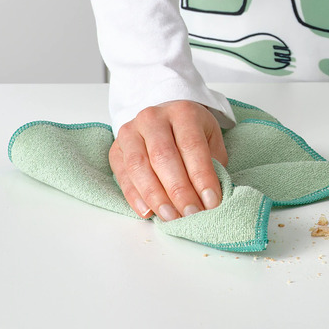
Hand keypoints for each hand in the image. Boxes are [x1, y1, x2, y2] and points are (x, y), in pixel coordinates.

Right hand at [109, 100, 227, 220]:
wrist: (166, 119)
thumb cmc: (192, 133)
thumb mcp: (210, 140)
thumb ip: (212, 164)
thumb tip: (209, 197)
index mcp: (182, 112)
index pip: (192, 146)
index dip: (202, 176)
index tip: (211, 201)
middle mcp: (153, 118)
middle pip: (164, 156)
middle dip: (179, 190)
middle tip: (191, 213)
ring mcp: (131, 131)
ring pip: (140, 166)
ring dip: (156, 197)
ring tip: (171, 217)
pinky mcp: (116, 148)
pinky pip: (123, 175)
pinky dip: (135, 197)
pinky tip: (149, 212)